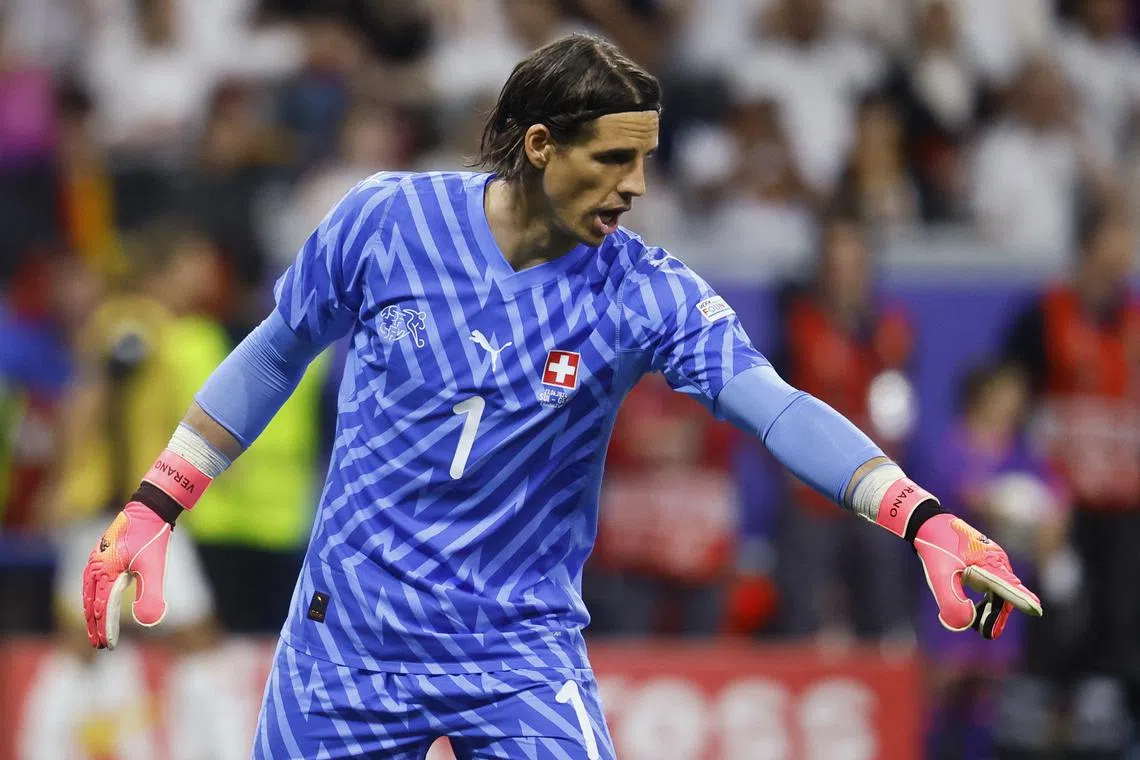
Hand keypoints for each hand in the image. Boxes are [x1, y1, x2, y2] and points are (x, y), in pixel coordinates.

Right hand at [82, 502, 171, 648]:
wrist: (150, 508)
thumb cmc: (153, 538)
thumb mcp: (155, 568)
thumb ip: (150, 594)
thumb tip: (148, 622)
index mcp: (105, 572)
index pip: (103, 608)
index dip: (105, 629)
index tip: (109, 646)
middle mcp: (95, 566)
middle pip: (91, 603)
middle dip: (94, 625)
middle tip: (99, 645)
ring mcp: (96, 559)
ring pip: (88, 593)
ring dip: (91, 612)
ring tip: (96, 629)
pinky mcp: (101, 554)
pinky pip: (91, 581)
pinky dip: (92, 596)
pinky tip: (98, 602)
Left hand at [914, 513, 1042, 638]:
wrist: (928, 523)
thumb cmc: (936, 546)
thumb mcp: (939, 574)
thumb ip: (952, 600)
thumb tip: (965, 624)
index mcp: (990, 562)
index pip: (1010, 587)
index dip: (1023, 600)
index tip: (1037, 610)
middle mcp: (997, 561)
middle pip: (1005, 594)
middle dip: (998, 615)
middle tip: (988, 633)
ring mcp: (992, 561)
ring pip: (999, 590)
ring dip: (992, 608)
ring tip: (981, 626)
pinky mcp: (984, 562)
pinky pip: (992, 584)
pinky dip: (987, 599)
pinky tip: (978, 609)